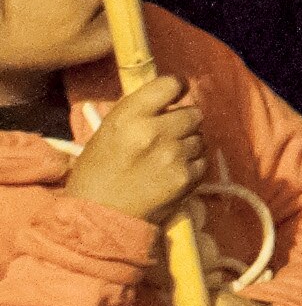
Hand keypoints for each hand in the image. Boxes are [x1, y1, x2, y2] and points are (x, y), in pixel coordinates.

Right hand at [62, 74, 203, 227]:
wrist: (97, 221)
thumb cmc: (95, 176)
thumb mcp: (106, 134)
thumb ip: (137, 113)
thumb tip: (167, 97)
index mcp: (129, 117)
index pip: (169, 84)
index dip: (176, 87)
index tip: (175, 94)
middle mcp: (155, 132)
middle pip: (193, 112)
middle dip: (183, 121)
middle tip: (169, 134)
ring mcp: (173, 156)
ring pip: (200, 137)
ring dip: (188, 144)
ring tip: (166, 158)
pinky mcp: (186, 177)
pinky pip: (202, 160)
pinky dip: (191, 165)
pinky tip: (172, 173)